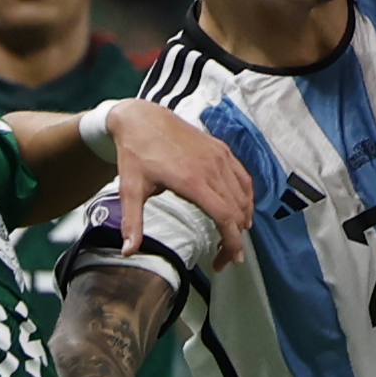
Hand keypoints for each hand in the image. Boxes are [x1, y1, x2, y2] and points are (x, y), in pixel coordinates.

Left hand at [105, 99, 252, 267]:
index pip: (224, 217)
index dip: (232, 241)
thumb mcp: (130, 189)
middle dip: (236, 238)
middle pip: (236, 210)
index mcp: (192, 180)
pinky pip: (243, 178)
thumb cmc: (135, 153)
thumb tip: (129, 251)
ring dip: (243, 219)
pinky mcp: (221, 149)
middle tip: (226, 256)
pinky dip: (246, 197)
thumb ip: (133, 222)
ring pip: (243, 195)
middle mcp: (211, 168)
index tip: (230, 259)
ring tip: (234, 236)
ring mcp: (219, 157)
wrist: (141, 117)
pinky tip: (240, 208)